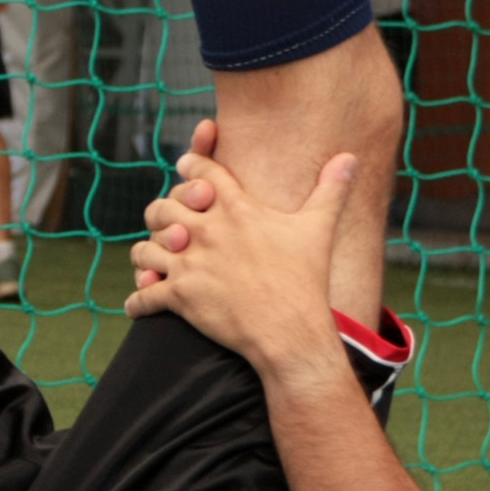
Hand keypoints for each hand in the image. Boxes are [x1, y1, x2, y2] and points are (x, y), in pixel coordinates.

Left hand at [125, 143, 354, 375]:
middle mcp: (206, 231)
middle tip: (169, 226)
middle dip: (161, 214)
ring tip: (153, 265)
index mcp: (235, 208)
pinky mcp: (180, 297)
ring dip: (147, 256)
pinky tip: (141, 304)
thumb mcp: (318, 229)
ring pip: (145, 248)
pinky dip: (138, 301)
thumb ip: (331, 190)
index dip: (189, 166)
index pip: (198, 171)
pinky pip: (143, 295)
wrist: (290, 332)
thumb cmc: (305, 280)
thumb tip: (350, 158)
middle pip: (161, 207)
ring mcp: (190, 264)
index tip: (186, 169)